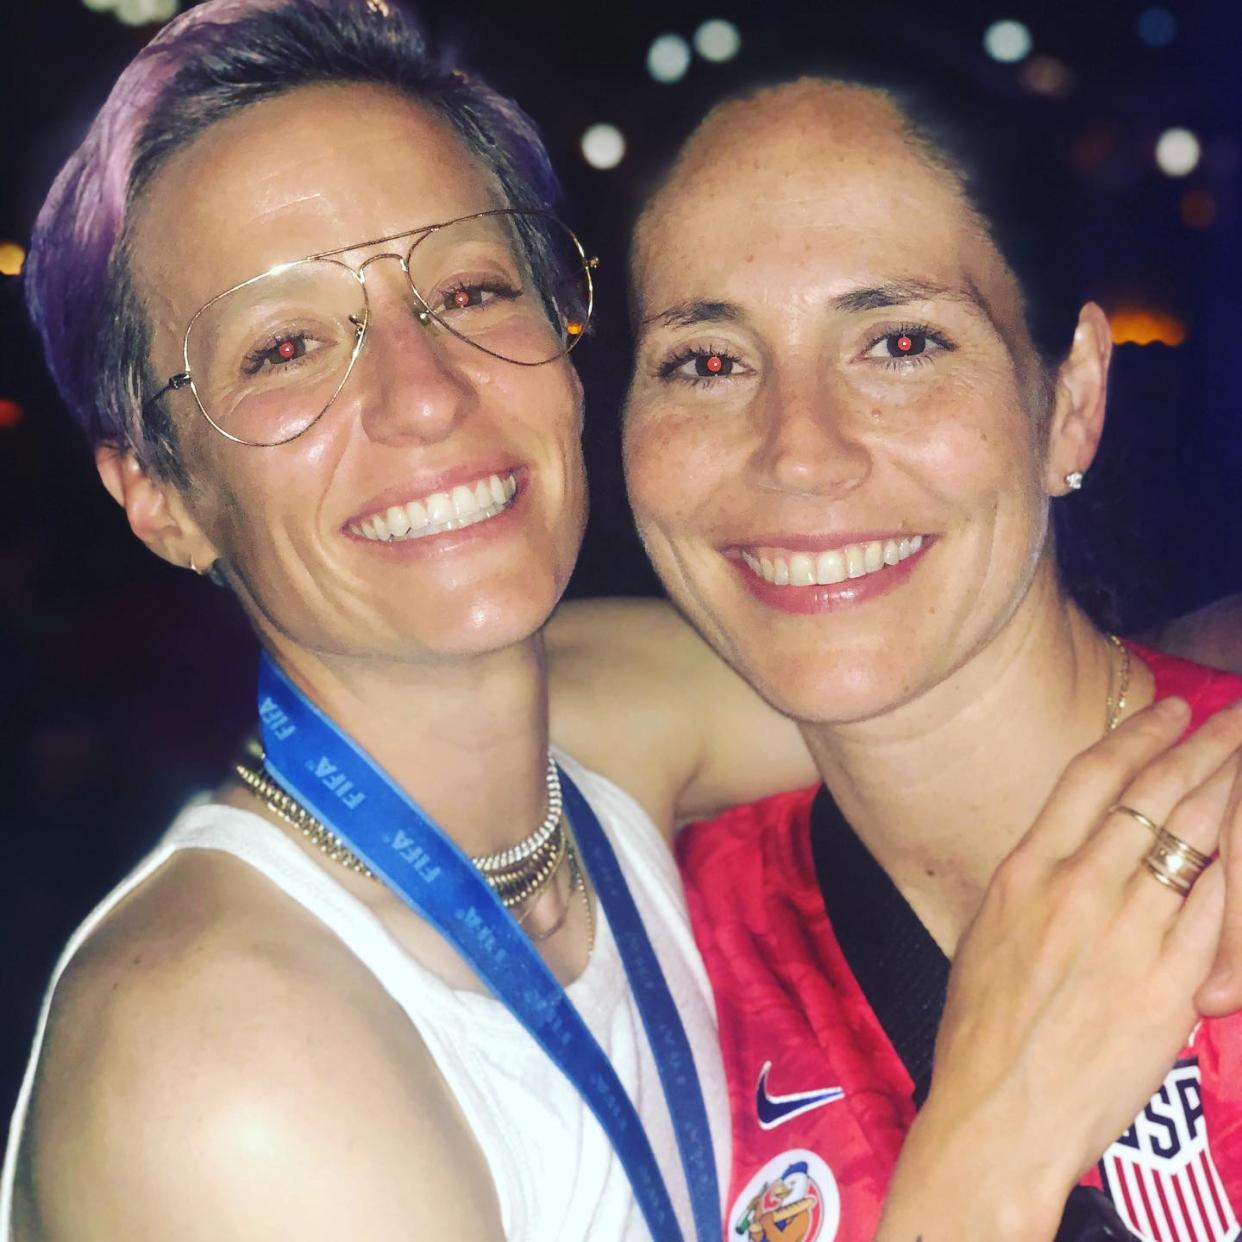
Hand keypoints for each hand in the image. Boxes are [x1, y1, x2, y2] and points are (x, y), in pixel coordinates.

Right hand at [878, 696, 1241, 1241]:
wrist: (1000, 1112)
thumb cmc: (981, 1028)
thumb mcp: (987, 932)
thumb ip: (1034, 882)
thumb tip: (1076, 849)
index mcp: (1024, 871)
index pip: (1092, 777)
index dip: (1137, 734)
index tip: (1168, 712)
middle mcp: (1079, 889)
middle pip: (1155, 796)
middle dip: (1202, 747)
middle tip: (1232, 720)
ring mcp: (1129, 935)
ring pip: (1195, 842)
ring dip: (1227, 795)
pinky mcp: (1170, 984)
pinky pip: (1215, 911)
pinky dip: (1233, 874)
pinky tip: (1241, 852)